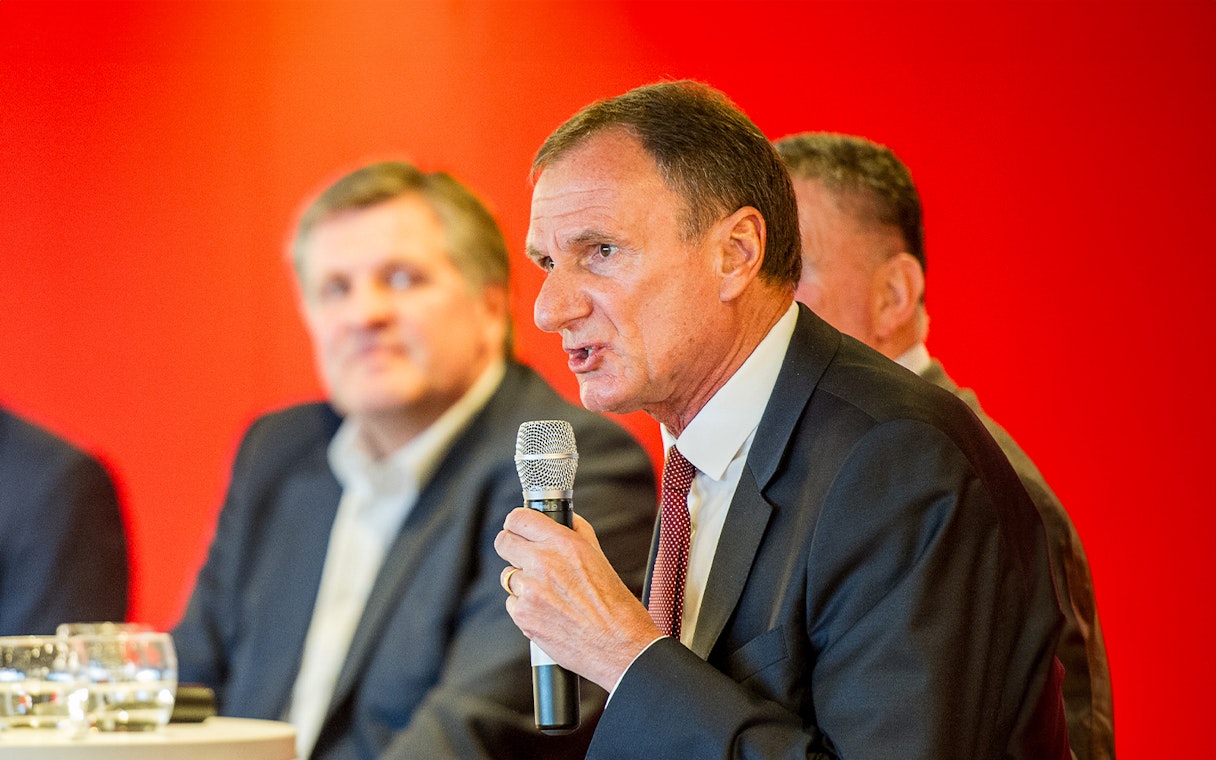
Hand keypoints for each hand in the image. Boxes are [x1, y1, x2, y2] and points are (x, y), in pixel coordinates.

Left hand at [495, 508, 662, 690]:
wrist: (619, 645)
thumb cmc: (615, 605)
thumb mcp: (598, 556)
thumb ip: (576, 532)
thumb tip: (560, 520)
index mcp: (563, 543)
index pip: (519, 518)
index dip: (516, 523)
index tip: (518, 529)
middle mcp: (544, 562)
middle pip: (503, 542)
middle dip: (511, 548)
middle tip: (522, 557)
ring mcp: (530, 590)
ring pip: (507, 576)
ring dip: (521, 582)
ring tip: (547, 593)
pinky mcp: (523, 615)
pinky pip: (512, 603)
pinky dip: (525, 607)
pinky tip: (547, 612)